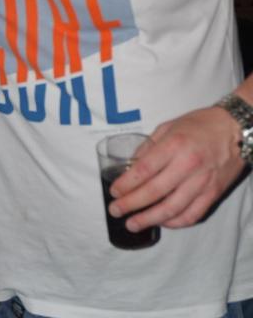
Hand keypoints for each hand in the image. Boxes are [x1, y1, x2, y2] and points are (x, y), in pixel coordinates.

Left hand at [108, 107, 244, 230]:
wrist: (235, 130)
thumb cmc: (198, 125)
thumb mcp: (167, 127)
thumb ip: (148, 147)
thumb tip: (130, 165)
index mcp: (174, 145)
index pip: (144, 170)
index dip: (126, 184)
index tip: (113, 192)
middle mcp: (188, 165)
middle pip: (154, 191)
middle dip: (131, 204)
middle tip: (115, 211)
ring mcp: (203, 182)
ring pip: (172, 208)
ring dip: (149, 219)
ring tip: (132, 224)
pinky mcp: (214, 193)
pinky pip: (193, 214)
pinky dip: (175, 222)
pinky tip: (161, 222)